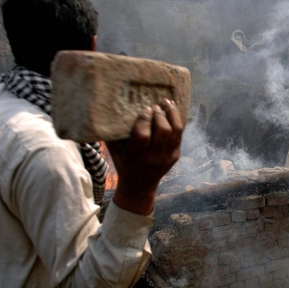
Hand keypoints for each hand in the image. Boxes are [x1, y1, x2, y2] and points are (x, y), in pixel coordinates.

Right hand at [106, 99, 182, 214]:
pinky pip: (179, 135)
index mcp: (137, 156)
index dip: (145, 120)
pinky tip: (172, 110)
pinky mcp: (176, 155)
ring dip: (172, 114)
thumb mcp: (115, 149)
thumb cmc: (123, 162)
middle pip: (163, 131)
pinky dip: (177, 120)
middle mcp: (154, 157)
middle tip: (155, 105)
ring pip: (175, 131)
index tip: (145, 108)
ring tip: (167, 102)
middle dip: (160, 115)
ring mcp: (167, 157)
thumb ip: (113, 132)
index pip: (143, 136)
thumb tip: (108, 108)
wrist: (139, 185)